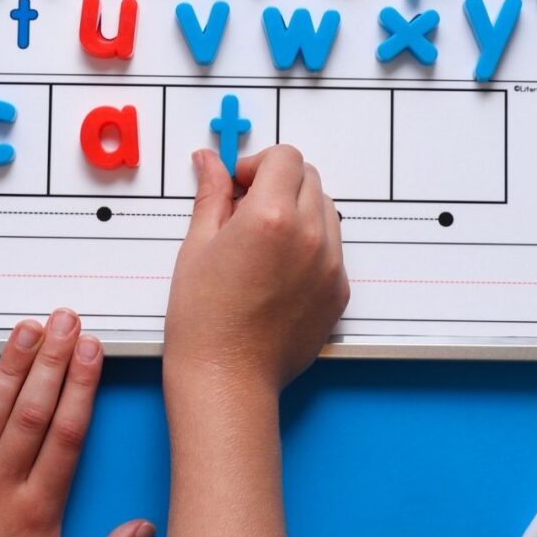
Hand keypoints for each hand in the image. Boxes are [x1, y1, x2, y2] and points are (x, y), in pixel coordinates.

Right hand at [164, 145, 349, 396]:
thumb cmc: (202, 318)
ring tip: (262, 242)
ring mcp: (330, 265)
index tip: (238, 185)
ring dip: (298, 209)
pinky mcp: (339, 291)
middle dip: (278, 182)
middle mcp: (310, 235)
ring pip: (325, 209)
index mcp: (272, 217)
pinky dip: (309, 243)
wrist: (227, 380)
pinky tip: (277, 271)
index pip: (286, 157)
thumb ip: (211, 194)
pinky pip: (332, 247)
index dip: (258, 164)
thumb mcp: (197, 245)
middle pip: (308, 177)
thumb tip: (209, 161)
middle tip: (245, 211)